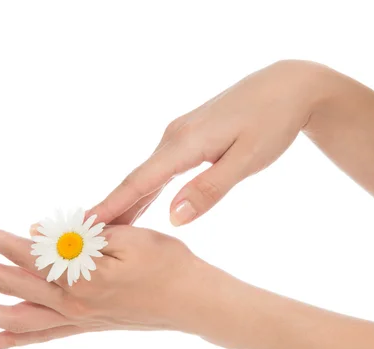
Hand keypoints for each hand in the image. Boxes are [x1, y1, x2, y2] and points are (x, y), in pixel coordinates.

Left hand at [0, 225, 215, 348]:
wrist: (194, 302)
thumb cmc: (169, 264)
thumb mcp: (130, 239)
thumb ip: (80, 238)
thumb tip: (36, 233)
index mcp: (81, 274)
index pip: (24, 252)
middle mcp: (71, 301)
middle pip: (8, 283)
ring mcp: (75, 318)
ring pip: (13, 316)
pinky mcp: (84, 326)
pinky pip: (38, 338)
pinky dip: (9, 341)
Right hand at [88, 60, 330, 225]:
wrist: (288, 86)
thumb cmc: (272, 123)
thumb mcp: (247, 161)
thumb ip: (209, 189)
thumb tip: (173, 219)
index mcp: (185, 143)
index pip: (139, 181)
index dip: (112, 205)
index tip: (85, 224)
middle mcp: (174, 137)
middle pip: (136, 179)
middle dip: (112, 209)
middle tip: (87, 238)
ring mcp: (180, 134)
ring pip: (147, 174)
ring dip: (127, 201)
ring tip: (107, 229)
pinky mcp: (189, 136)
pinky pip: (160, 167)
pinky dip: (146, 188)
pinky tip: (140, 203)